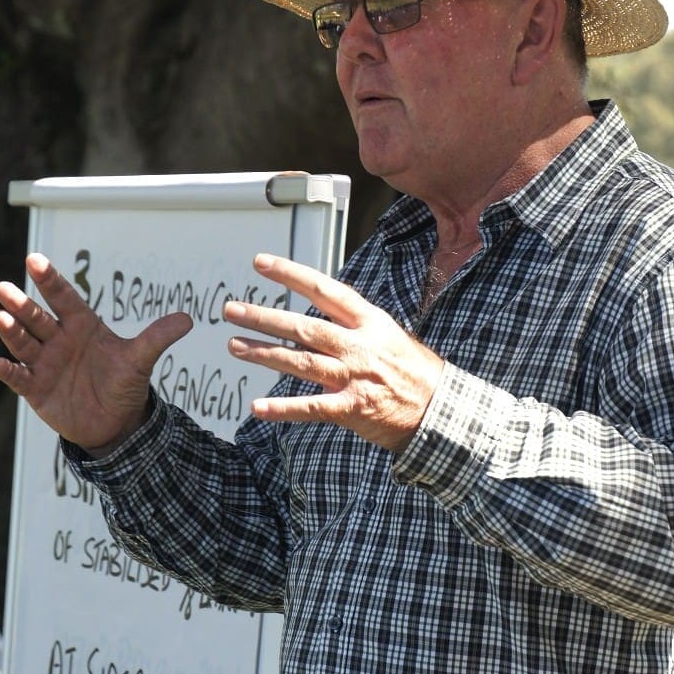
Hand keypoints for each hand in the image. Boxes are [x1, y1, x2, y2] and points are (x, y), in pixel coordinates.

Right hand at [0, 252, 191, 453]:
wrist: (115, 423)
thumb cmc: (123, 384)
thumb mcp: (140, 360)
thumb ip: (157, 338)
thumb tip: (188, 319)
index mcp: (81, 325)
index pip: (63, 298)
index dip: (49, 280)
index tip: (34, 259)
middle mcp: (59, 340)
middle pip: (37, 318)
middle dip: (21, 304)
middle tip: (4, 288)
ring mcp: (44, 363)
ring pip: (24, 343)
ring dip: (11, 331)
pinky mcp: (37, 389)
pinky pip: (20, 378)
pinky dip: (9, 371)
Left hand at [223, 253, 443, 451]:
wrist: (442, 410)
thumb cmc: (415, 371)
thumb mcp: (389, 335)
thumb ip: (354, 326)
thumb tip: (319, 315)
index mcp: (369, 322)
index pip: (325, 290)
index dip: (291, 274)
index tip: (260, 263)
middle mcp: (359, 346)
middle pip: (304, 327)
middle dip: (264, 318)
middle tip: (232, 310)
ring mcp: (355, 377)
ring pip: (301, 362)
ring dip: (264, 354)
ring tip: (234, 347)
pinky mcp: (352, 409)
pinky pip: (311, 407)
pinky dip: (283, 409)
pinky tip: (257, 408)